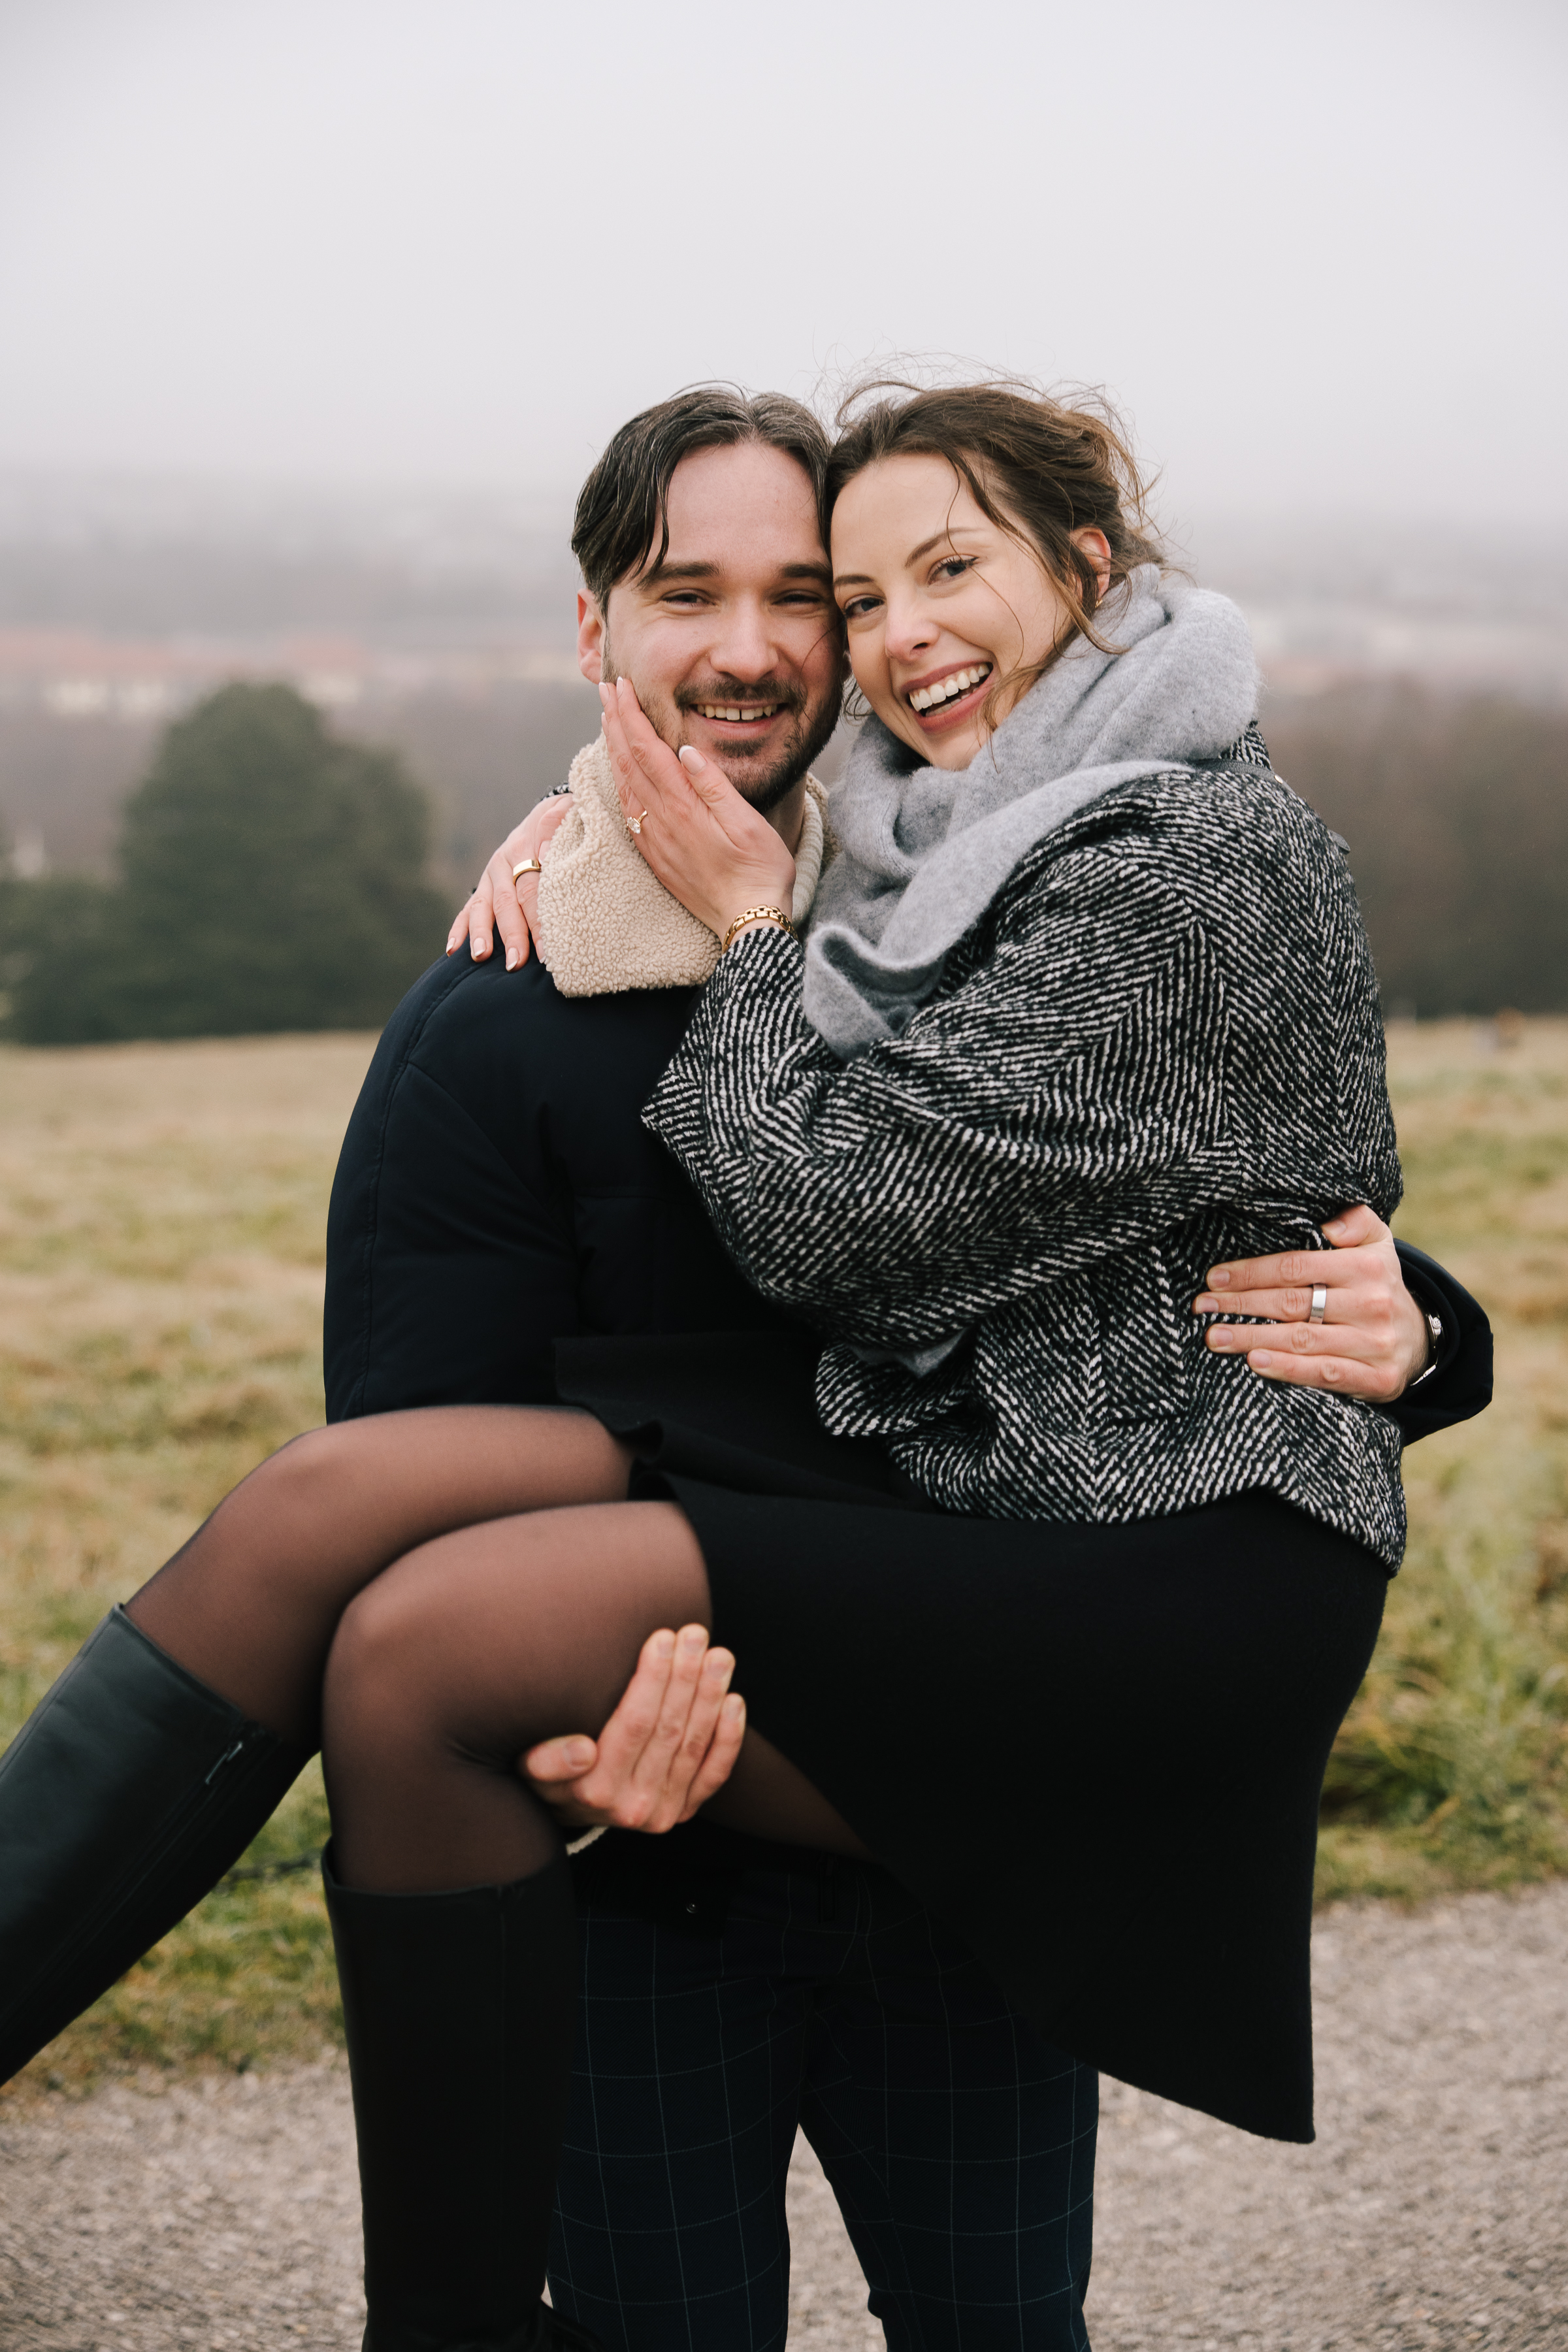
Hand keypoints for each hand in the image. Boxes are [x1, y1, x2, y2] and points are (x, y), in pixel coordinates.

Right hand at [445, 794, 574, 969]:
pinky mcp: (484, 885)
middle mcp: (505, 861)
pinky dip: (459, 928)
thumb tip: (544, 854)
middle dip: (513, 935)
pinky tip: (454, 950)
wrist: (550, 814)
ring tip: (481, 957)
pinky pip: (469, 908)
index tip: (548, 949)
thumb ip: (557, 823)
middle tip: (517, 963)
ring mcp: (491, 874)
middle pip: (508, 901)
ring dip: (482, 933)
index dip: (539, 919)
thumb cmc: (569, 821)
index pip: (533, 888)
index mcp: (527, 845)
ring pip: (483, 905)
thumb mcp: (569, 811)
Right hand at [520, 1624, 745, 1835]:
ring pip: (694, 1745)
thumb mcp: (530, 1764)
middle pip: (669, 1730)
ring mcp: (662, 1812)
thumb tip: (582, 1751)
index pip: (633, 1725)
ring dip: (710, 1696)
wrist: (568, 1808)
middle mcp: (632, 1805)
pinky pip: (714, 1774)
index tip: (662, 1638)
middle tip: (695, 1633)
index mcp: (593, 1790)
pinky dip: (729, 1738)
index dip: (652, 1679)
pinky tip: (734, 1700)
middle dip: (686, 1677)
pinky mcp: (683, 1812)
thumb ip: (547, 1760)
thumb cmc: (546, 1770)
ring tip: (719, 1655)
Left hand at [599, 677, 795, 940]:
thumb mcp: (748, 824)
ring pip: (624, 785)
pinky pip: (628, 811)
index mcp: (683, 808)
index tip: (620, 686)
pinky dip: (619, 782)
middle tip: (605, 690)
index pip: (647, 750)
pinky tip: (619, 773)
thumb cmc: (759, 871)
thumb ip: (714, 786)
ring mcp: (655, 840)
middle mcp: (661, 822)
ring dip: (613, 749)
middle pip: (628, 762)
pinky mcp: (657, 856)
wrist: (748, 922)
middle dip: (614, 722)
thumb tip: (686, 750)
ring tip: (608, 721)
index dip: (630, 715)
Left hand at [1193, 1203, 1431, 1399]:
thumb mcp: (1377, 1243)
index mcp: (1367, 1267)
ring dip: (1252, 1339)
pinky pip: (1325, 1373)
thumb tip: (1330, 1225)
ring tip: (1215, 1337)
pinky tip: (1256, 1363)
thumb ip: (1356, 1221)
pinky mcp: (1377, 1379)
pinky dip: (1288, 1369)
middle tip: (1202, 1307)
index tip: (1214, 1278)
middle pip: (1292, 1303)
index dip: (1251, 1273)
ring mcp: (1376, 1343)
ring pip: (1302, 1339)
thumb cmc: (1377, 1284)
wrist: (1421, 1339)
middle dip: (1240, 1305)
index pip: (1295, 1267)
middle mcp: (1372, 1304)